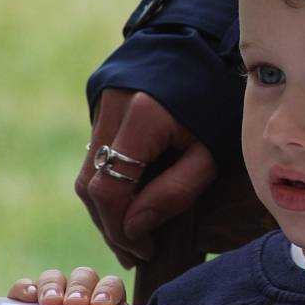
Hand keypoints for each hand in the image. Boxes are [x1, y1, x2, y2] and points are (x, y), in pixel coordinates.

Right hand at [7, 267, 125, 304]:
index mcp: (104, 304)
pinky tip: (28, 296)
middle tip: (74, 304)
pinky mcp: (26, 301)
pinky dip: (25, 288)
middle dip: (79, 288)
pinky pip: (25, 287)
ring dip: (53, 286)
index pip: (111, 285)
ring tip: (50, 302)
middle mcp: (80, 294)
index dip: (108, 290)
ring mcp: (53, 293)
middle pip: (83, 277)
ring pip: (55, 277)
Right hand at [75, 89, 217, 267]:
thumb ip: (175, 192)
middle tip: (134, 253)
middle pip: (90, 185)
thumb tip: (134, 228)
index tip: (144, 251)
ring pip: (87, 173)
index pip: (109, 189)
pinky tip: (130, 203)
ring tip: (131, 236)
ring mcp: (101, 106)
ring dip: (106, 208)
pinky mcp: (100, 108)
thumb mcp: (209, 152)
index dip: (120, 229)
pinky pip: (96, 156)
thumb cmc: (217, 105)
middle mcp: (111, 110)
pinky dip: (109, 184)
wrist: (206, 52)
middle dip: (110, 225)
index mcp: (141, 117)